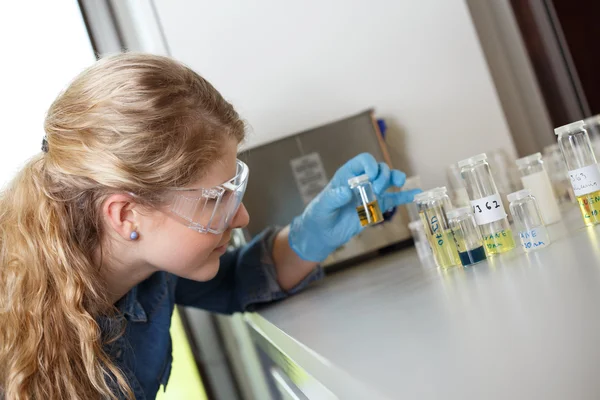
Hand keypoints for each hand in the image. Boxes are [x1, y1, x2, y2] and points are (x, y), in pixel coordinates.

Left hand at [288, 153, 420, 261]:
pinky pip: (393, 200)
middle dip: (383, 175)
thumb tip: (345, 192)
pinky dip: (405, 197)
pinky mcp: (376, 207)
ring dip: (396, 179)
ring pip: (389, 181)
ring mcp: (370, 194)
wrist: (322, 234)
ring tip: (399, 184)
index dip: (370, 165)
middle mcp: (361, 182)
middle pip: (380, 169)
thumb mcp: (322, 206)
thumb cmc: (319, 216)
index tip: (371, 176)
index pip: (363, 161)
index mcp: (347, 176)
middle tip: (378, 188)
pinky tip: (416, 194)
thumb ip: (332, 198)